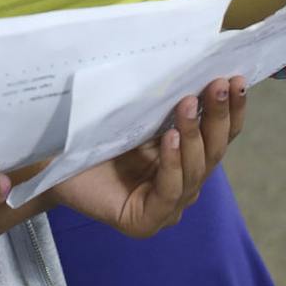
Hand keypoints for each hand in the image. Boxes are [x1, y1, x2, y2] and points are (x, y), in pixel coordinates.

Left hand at [51, 79, 244, 236]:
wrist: (48, 161)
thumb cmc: (90, 136)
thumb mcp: (137, 115)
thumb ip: (167, 102)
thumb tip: (199, 63)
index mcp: (185, 160)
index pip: (219, 136)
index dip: (231, 110)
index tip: (237, 79)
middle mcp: (182, 185)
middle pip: (213, 152)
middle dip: (218, 117)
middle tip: (219, 84)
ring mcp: (167, 207)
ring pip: (195, 170)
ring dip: (195, 134)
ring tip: (188, 104)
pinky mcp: (146, 222)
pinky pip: (170, 190)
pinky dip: (172, 163)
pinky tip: (170, 138)